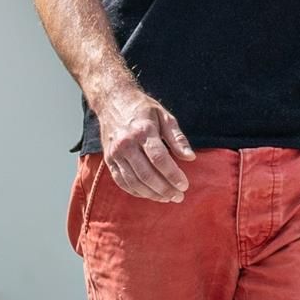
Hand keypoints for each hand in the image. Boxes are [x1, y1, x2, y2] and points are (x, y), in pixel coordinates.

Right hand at [97, 81, 194, 201]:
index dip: (173, 175)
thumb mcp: (165, 116)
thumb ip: (178, 138)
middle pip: (147, 174)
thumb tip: (190, 157)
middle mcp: (126, 143)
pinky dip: (136, 191)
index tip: (185, 185)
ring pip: (134, 181)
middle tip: (179, 196)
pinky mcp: (109, 160)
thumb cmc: (143, 109)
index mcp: (143, 131)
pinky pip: (122, 182)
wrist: (113, 102)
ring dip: (152, 194)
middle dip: (165, 189)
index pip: (159, 159)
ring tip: (167, 198)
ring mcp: (115, 153)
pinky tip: (150, 194)